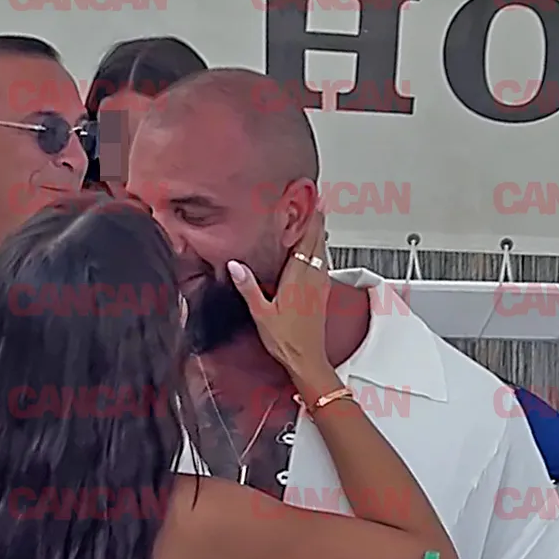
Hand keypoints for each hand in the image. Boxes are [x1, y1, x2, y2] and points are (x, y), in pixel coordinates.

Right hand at [226, 210, 330, 376]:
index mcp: (299, 276)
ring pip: (323, 250)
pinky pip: (323, 263)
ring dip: (318, 234)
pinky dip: (319, 250)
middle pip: (318, 239)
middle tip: (312, 202)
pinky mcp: (322, 292)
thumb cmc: (286, 339)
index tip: (310, 200)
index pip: (308, 238)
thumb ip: (248, 287)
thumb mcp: (260, 313)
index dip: (310, 217)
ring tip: (313, 219)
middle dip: (316, 219)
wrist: (307, 358)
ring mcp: (320, 284)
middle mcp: (313, 276)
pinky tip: (313, 251)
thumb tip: (235, 265)